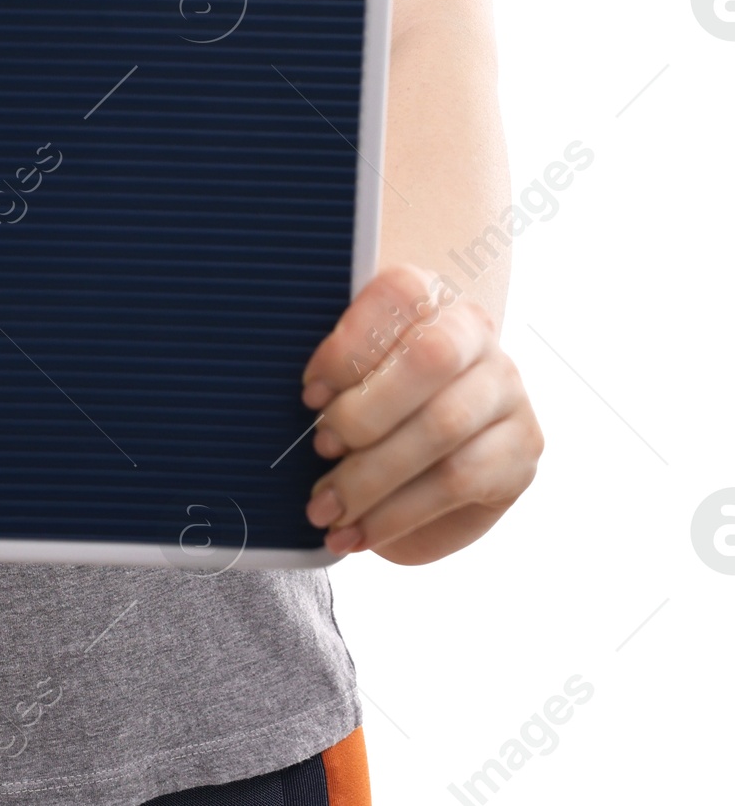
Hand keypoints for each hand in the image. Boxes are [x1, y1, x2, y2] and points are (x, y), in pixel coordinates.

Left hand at [300, 263, 542, 565]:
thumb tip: (304, 402)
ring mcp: (507, 389)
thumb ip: (333, 373)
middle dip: (365, 412)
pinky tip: (360, 532)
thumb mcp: (349, 379)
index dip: (350, 344)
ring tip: (326, 508)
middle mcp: (476, 332)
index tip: (308, 394)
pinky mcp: (521, 449)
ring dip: (372, 477)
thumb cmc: (370, 406)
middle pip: (430, 359)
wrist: (426, 458)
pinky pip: (460, 481)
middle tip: (319, 449)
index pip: (400, 296)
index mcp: (428, 294)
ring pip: (442, 428)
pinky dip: (398, 513)